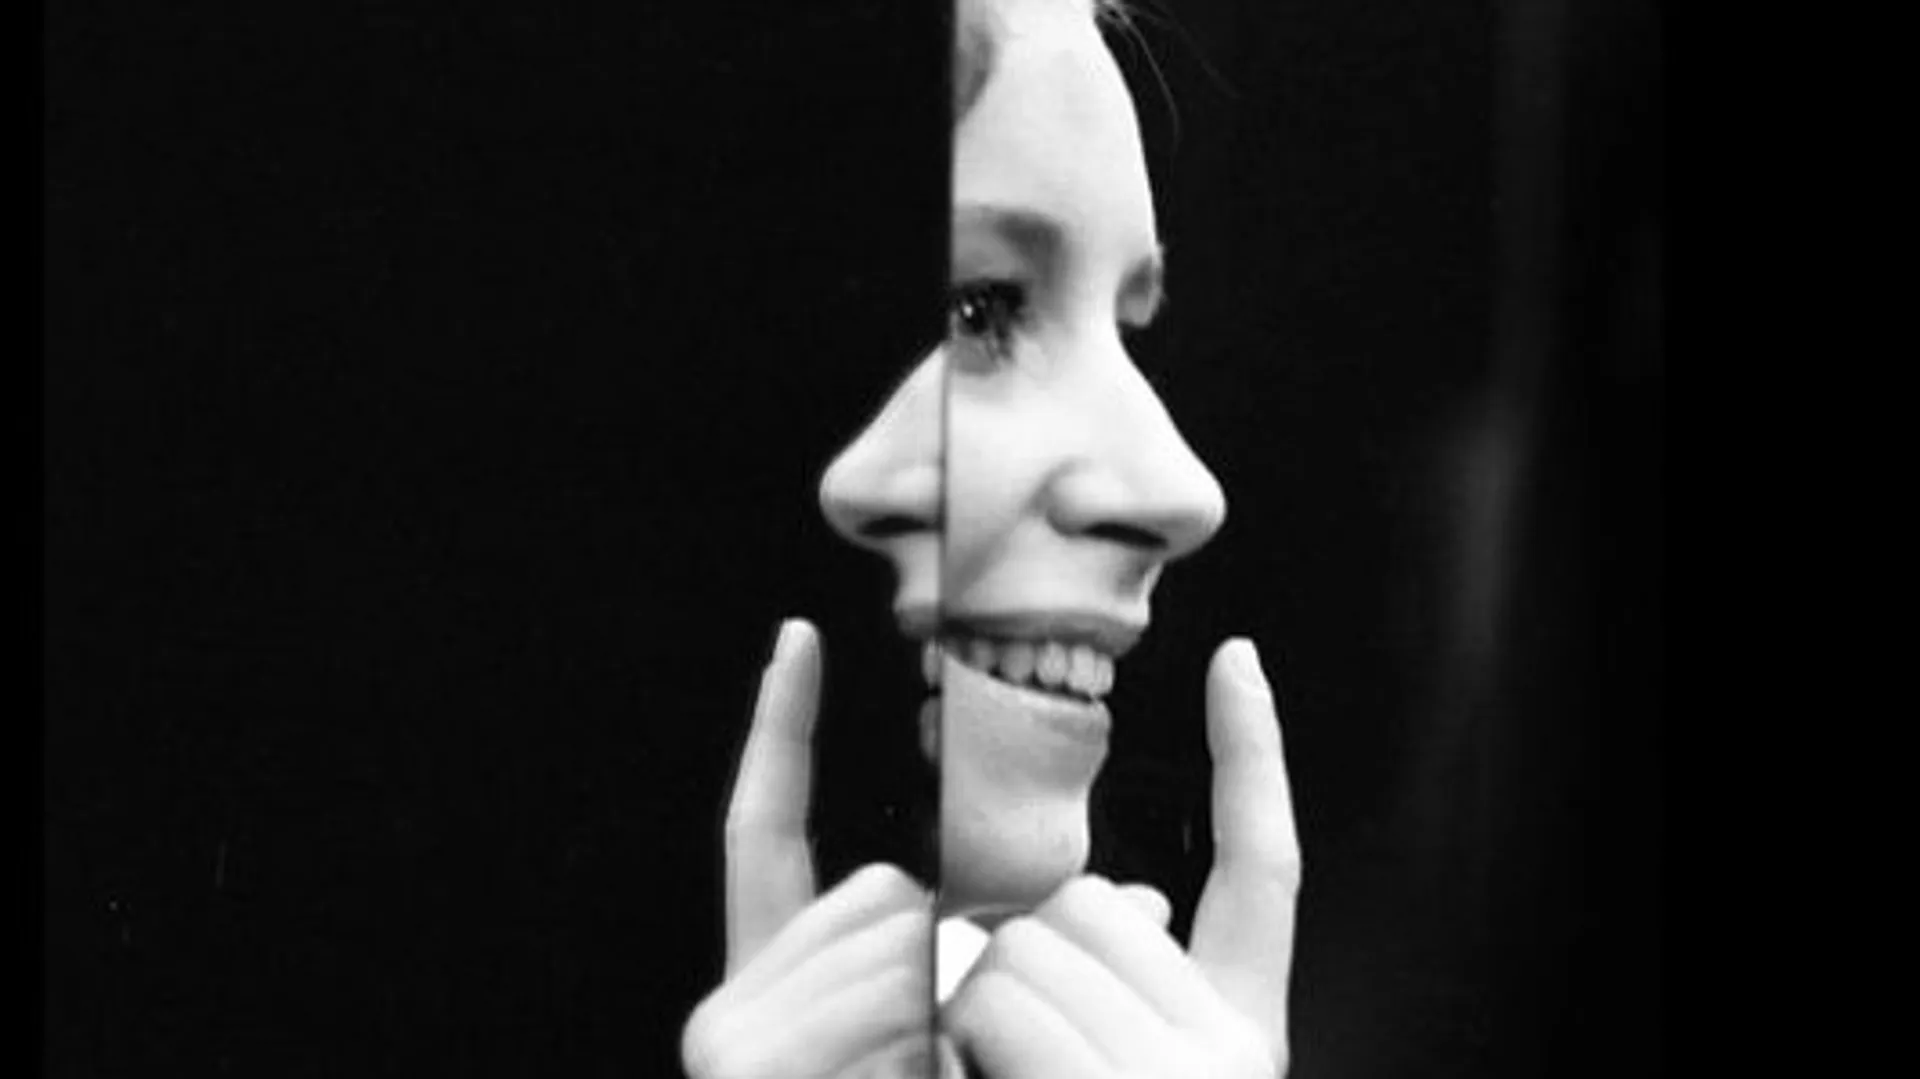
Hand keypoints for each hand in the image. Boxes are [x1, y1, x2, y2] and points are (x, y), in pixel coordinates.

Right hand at [682, 620, 937, 1078]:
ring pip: (894, 943)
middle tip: (919, 1056)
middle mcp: (728, 1010)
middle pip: (878, 891)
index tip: (797, 636)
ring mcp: (727, 1038)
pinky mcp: (746, 1060)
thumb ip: (967, 968)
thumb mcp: (941, 1039)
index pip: (763, 829)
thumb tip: (1098, 903)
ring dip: (934, 1016)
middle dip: (931, 960)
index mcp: (766, 990)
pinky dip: (918, 1045)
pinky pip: (886, 996)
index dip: (781, 727)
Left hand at [942, 639, 1299, 1077]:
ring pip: (1025, 942)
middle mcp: (1235, 1053)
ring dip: (978, 1010)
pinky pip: (991, 1000)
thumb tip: (1142, 903)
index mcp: (1243, 1035)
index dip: (1253, 755)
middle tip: (1017, 1056)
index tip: (1238, 660)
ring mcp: (1183, 1074)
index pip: (1267, 866)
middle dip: (1026, 955)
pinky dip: (957, 1045)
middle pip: (1093, 899)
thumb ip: (1127, 987)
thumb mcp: (1124, 1067)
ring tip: (997, 1078)